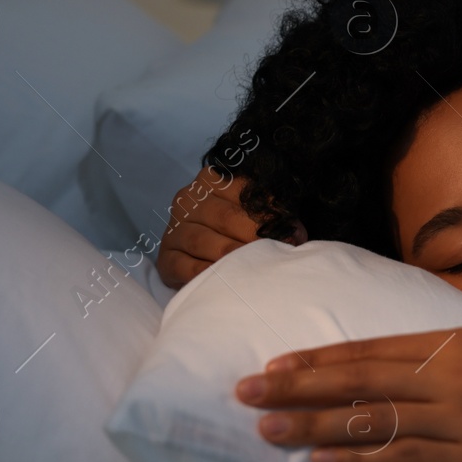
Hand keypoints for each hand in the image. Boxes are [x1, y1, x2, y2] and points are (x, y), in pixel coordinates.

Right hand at [157, 168, 291, 288]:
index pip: (243, 192)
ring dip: (234, 257)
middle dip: (257, 237)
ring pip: (203, 241)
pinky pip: (185, 267)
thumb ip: (274, 214)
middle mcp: (188, 200)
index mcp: (211, 180)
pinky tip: (227, 280)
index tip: (293, 233)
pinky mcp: (166, 258)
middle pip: (225, 217)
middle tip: (279, 253)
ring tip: (258, 268)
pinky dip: (207, 274)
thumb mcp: (255, 213)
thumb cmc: (239, 230)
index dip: (270, 213)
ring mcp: (174, 229)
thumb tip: (295, 232)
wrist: (206, 255)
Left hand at [234, 328, 461, 461]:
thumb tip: (371, 363)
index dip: (318, 359)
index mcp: (453, 344)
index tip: (273, 364)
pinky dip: (360, 461)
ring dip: (314, 424)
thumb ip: (435, 354)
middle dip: (297, 386)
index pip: (370, 350)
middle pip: (360, 382)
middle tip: (245, 391)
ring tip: (267, 428)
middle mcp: (453, 377)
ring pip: (374, 420)